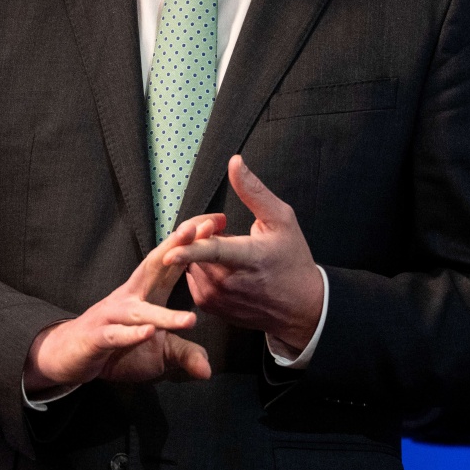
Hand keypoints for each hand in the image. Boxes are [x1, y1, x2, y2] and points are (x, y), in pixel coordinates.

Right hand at [25, 216, 217, 389]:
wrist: (69, 355)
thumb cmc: (116, 346)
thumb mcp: (158, 353)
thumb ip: (184, 354)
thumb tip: (207, 371)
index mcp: (147, 292)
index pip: (173, 262)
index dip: (193, 243)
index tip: (217, 221)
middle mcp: (130, 297)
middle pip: (155, 266)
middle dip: (176, 247)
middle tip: (199, 231)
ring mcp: (112, 316)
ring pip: (141, 311)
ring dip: (165, 316)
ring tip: (190, 319)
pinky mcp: (98, 337)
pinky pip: (116, 335)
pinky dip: (132, 334)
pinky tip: (149, 333)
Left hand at [163, 155, 324, 353]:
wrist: (300, 306)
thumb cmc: (292, 259)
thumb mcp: (281, 220)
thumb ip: (253, 191)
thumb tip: (234, 162)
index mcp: (247, 258)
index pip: (213, 253)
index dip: (190, 251)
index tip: (169, 253)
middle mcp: (228, 282)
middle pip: (196, 250)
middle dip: (202, 234)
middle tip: (223, 228)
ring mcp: (217, 297)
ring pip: (191, 264)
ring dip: (201, 253)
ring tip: (229, 252)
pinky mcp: (210, 306)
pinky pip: (193, 278)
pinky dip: (202, 269)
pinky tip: (224, 268)